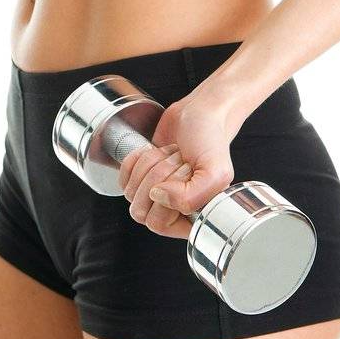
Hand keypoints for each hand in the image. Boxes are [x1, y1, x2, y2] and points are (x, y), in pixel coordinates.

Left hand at [118, 93, 235, 240]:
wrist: (198, 114)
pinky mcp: (141, 177)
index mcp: (194, 217)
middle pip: (140, 210)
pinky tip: (156, 151)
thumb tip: (157, 196)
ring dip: (150, 165)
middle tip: (178, 162)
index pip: (159, 224)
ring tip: (172, 155)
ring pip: (131, 193)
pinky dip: (137, 158)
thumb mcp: (215, 171)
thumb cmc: (210, 140)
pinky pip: (123, 177)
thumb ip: (193, 196)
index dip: (166, 198)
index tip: (186, 174)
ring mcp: (155, 195)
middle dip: (158, 177)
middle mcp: (173, 211)